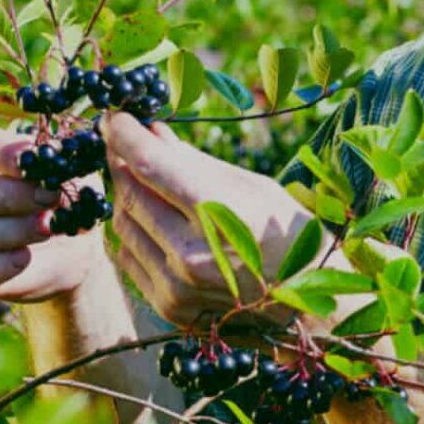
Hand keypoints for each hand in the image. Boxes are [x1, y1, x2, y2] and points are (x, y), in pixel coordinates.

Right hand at [0, 122, 105, 301]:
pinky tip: (23, 260)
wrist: (78, 253)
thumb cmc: (72, 204)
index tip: (31, 163)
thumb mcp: (78, 178)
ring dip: (9, 233)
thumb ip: (63, 162)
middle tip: (49, 202)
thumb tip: (52, 153)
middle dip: (9, 198)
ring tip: (46, 230)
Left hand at [101, 112, 313, 330]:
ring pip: (123, 226)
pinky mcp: (170, 308)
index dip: (123, 134)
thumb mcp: (251, 187)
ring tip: (144, 180)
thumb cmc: (286, 233)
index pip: (149, 164)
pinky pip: (130, 258)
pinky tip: (153, 220)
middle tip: (124, 142)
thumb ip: (194, 162)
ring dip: (127, 196)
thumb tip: (151, 131)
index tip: (114, 115)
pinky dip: (135, 232)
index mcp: (219, 213)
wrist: (309, 303)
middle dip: (121, 161)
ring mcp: (177, 287)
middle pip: (130, 194)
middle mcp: (191, 254)